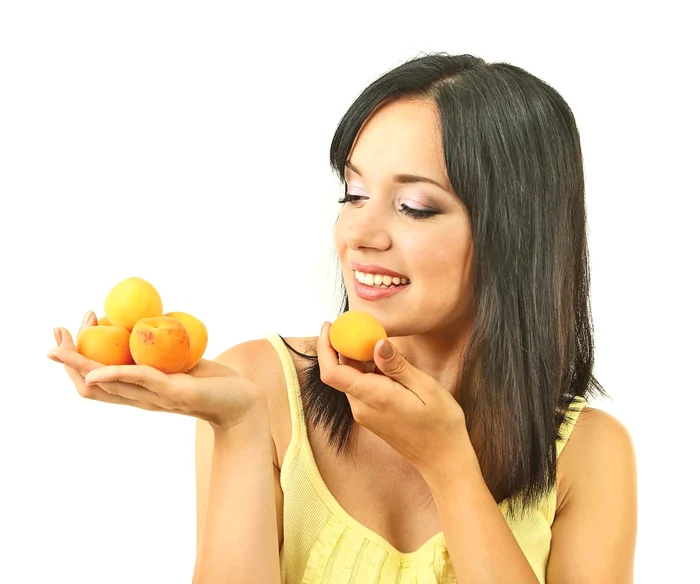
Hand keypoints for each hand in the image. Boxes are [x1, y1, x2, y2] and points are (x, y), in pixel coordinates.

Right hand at [47, 310, 266, 429]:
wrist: (242, 402)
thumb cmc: (212, 382)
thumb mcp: (178, 363)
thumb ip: (160, 353)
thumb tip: (148, 326)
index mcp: (138, 389)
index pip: (94, 380)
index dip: (75, 358)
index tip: (70, 328)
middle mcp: (140, 397)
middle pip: (88, 385)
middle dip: (67, 357)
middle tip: (56, 330)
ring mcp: (154, 397)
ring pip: (105, 386)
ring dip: (78, 363)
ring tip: (61, 344)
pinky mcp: (173, 392)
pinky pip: (137, 382)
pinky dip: (112, 375)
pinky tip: (93, 371)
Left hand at [317, 321, 474, 478]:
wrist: (443, 459)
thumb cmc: (440, 424)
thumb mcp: (425, 387)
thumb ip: (397, 365)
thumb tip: (377, 343)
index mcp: (373, 398)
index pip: (332, 372)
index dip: (325, 347)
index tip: (330, 326)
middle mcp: (361, 407)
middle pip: (340, 371)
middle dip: (344, 346)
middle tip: (363, 325)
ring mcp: (364, 413)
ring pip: (350, 378)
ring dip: (358, 358)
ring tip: (381, 344)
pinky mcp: (370, 415)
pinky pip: (360, 387)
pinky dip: (366, 370)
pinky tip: (387, 365)